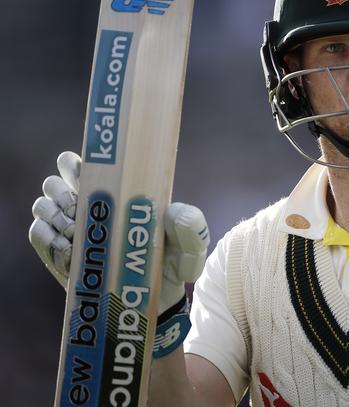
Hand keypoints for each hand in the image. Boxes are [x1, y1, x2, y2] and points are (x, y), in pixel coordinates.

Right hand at [28, 151, 209, 313]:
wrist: (154, 303)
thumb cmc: (172, 265)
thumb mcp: (190, 246)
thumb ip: (190, 226)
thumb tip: (171, 212)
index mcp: (116, 192)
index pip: (83, 165)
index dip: (74, 164)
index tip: (84, 175)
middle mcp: (89, 207)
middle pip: (54, 183)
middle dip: (62, 191)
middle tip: (80, 207)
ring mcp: (71, 231)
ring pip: (43, 206)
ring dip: (57, 216)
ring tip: (78, 232)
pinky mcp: (59, 256)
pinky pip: (38, 235)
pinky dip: (49, 238)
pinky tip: (71, 251)